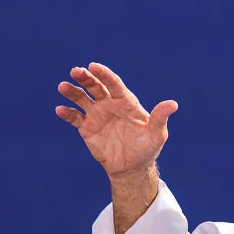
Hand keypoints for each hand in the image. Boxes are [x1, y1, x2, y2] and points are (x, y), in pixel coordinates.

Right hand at [55, 62, 177, 178]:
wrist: (132, 167)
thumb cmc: (147, 149)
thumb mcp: (156, 135)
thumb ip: (160, 118)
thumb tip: (173, 104)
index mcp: (126, 102)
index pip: (114, 84)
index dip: (104, 74)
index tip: (94, 66)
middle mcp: (109, 105)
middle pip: (95, 87)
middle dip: (86, 78)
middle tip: (76, 71)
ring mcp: (97, 115)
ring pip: (82, 98)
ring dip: (72, 91)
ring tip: (63, 87)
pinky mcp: (87, 128)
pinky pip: (74, 117)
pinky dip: (67, 113)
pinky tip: (60, 110)